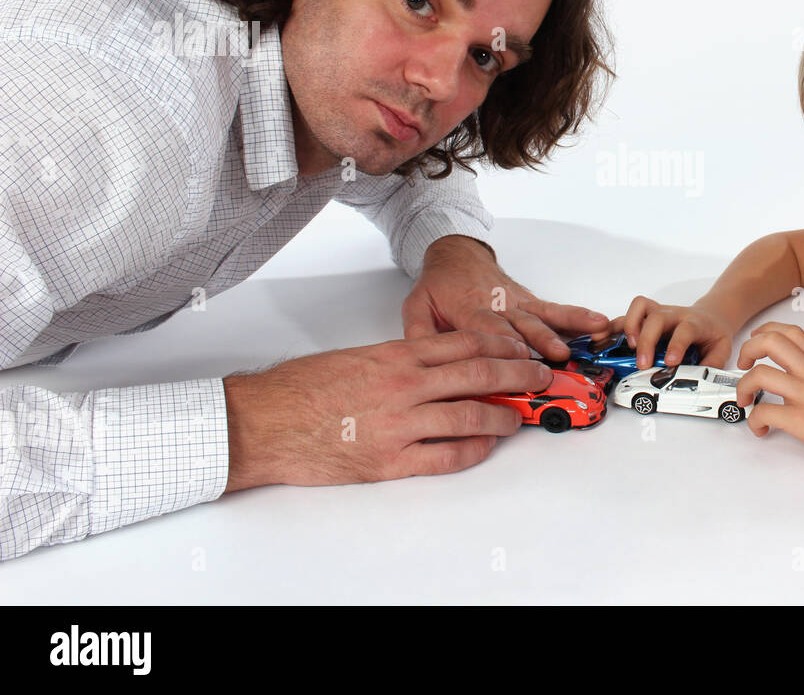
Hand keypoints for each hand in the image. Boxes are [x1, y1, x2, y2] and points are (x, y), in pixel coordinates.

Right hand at [222, 331, 554, 490]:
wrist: (261, 422)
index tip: (521, 349)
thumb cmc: (299, 390)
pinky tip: (485, 446)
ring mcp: (399, 424)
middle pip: (479, 373)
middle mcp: (404, 385)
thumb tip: (434, 363)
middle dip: (518, 375)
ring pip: (470, 414)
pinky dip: (472, 450)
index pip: (464, 344)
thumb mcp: (356, 358)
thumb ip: (398, 360)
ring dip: (503, 416)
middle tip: (541, 378)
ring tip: (519, 417)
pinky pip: (445, 456)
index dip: (501, 346)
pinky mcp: (389, 461)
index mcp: (396, 355)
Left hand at [402, 235, 607, 360]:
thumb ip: (418, 333)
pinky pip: (553, 309)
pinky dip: (576, 316)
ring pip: (540, 317)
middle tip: (557, 359)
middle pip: (520, 326)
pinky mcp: (528, 300)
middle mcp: (496, 304)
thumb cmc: (438, 285)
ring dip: (562, 330)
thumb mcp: (415, 307)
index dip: (503, 344)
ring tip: (584, 340)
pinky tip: (597, 321)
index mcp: (467, 309)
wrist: (455, 253)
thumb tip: (421, 358)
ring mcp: (515, 302)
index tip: (519, 360)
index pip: (486, 329)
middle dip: (539, 343)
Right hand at [596, 296, 734, 369]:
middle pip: (656, 318)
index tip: (670, 362)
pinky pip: (628, 313)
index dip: (677, 345)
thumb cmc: (712, 335)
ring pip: (640, 307)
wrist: (711, 317)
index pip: (685, 330)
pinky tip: (607, 339)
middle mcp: (674, 315)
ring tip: (627, 348)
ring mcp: (659, 312)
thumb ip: (711, 366)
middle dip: (647, 341)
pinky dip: (616, 325)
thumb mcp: (721, 350)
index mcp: (695, 323)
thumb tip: (699, 381)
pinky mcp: (647, 316)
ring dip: (630, 326)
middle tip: (643, 364)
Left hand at [735, 322, 803, 473]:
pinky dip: (754, 421)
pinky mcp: (800, 420)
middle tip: (742, 366)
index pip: (791, 332)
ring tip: (745, 400)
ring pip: (760, 374)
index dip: (766, 331)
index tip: (755, 339)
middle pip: (770, 341)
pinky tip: (761, 429)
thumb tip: (793, 384)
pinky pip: (763, 412)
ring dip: (743, 387)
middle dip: (747, 349)